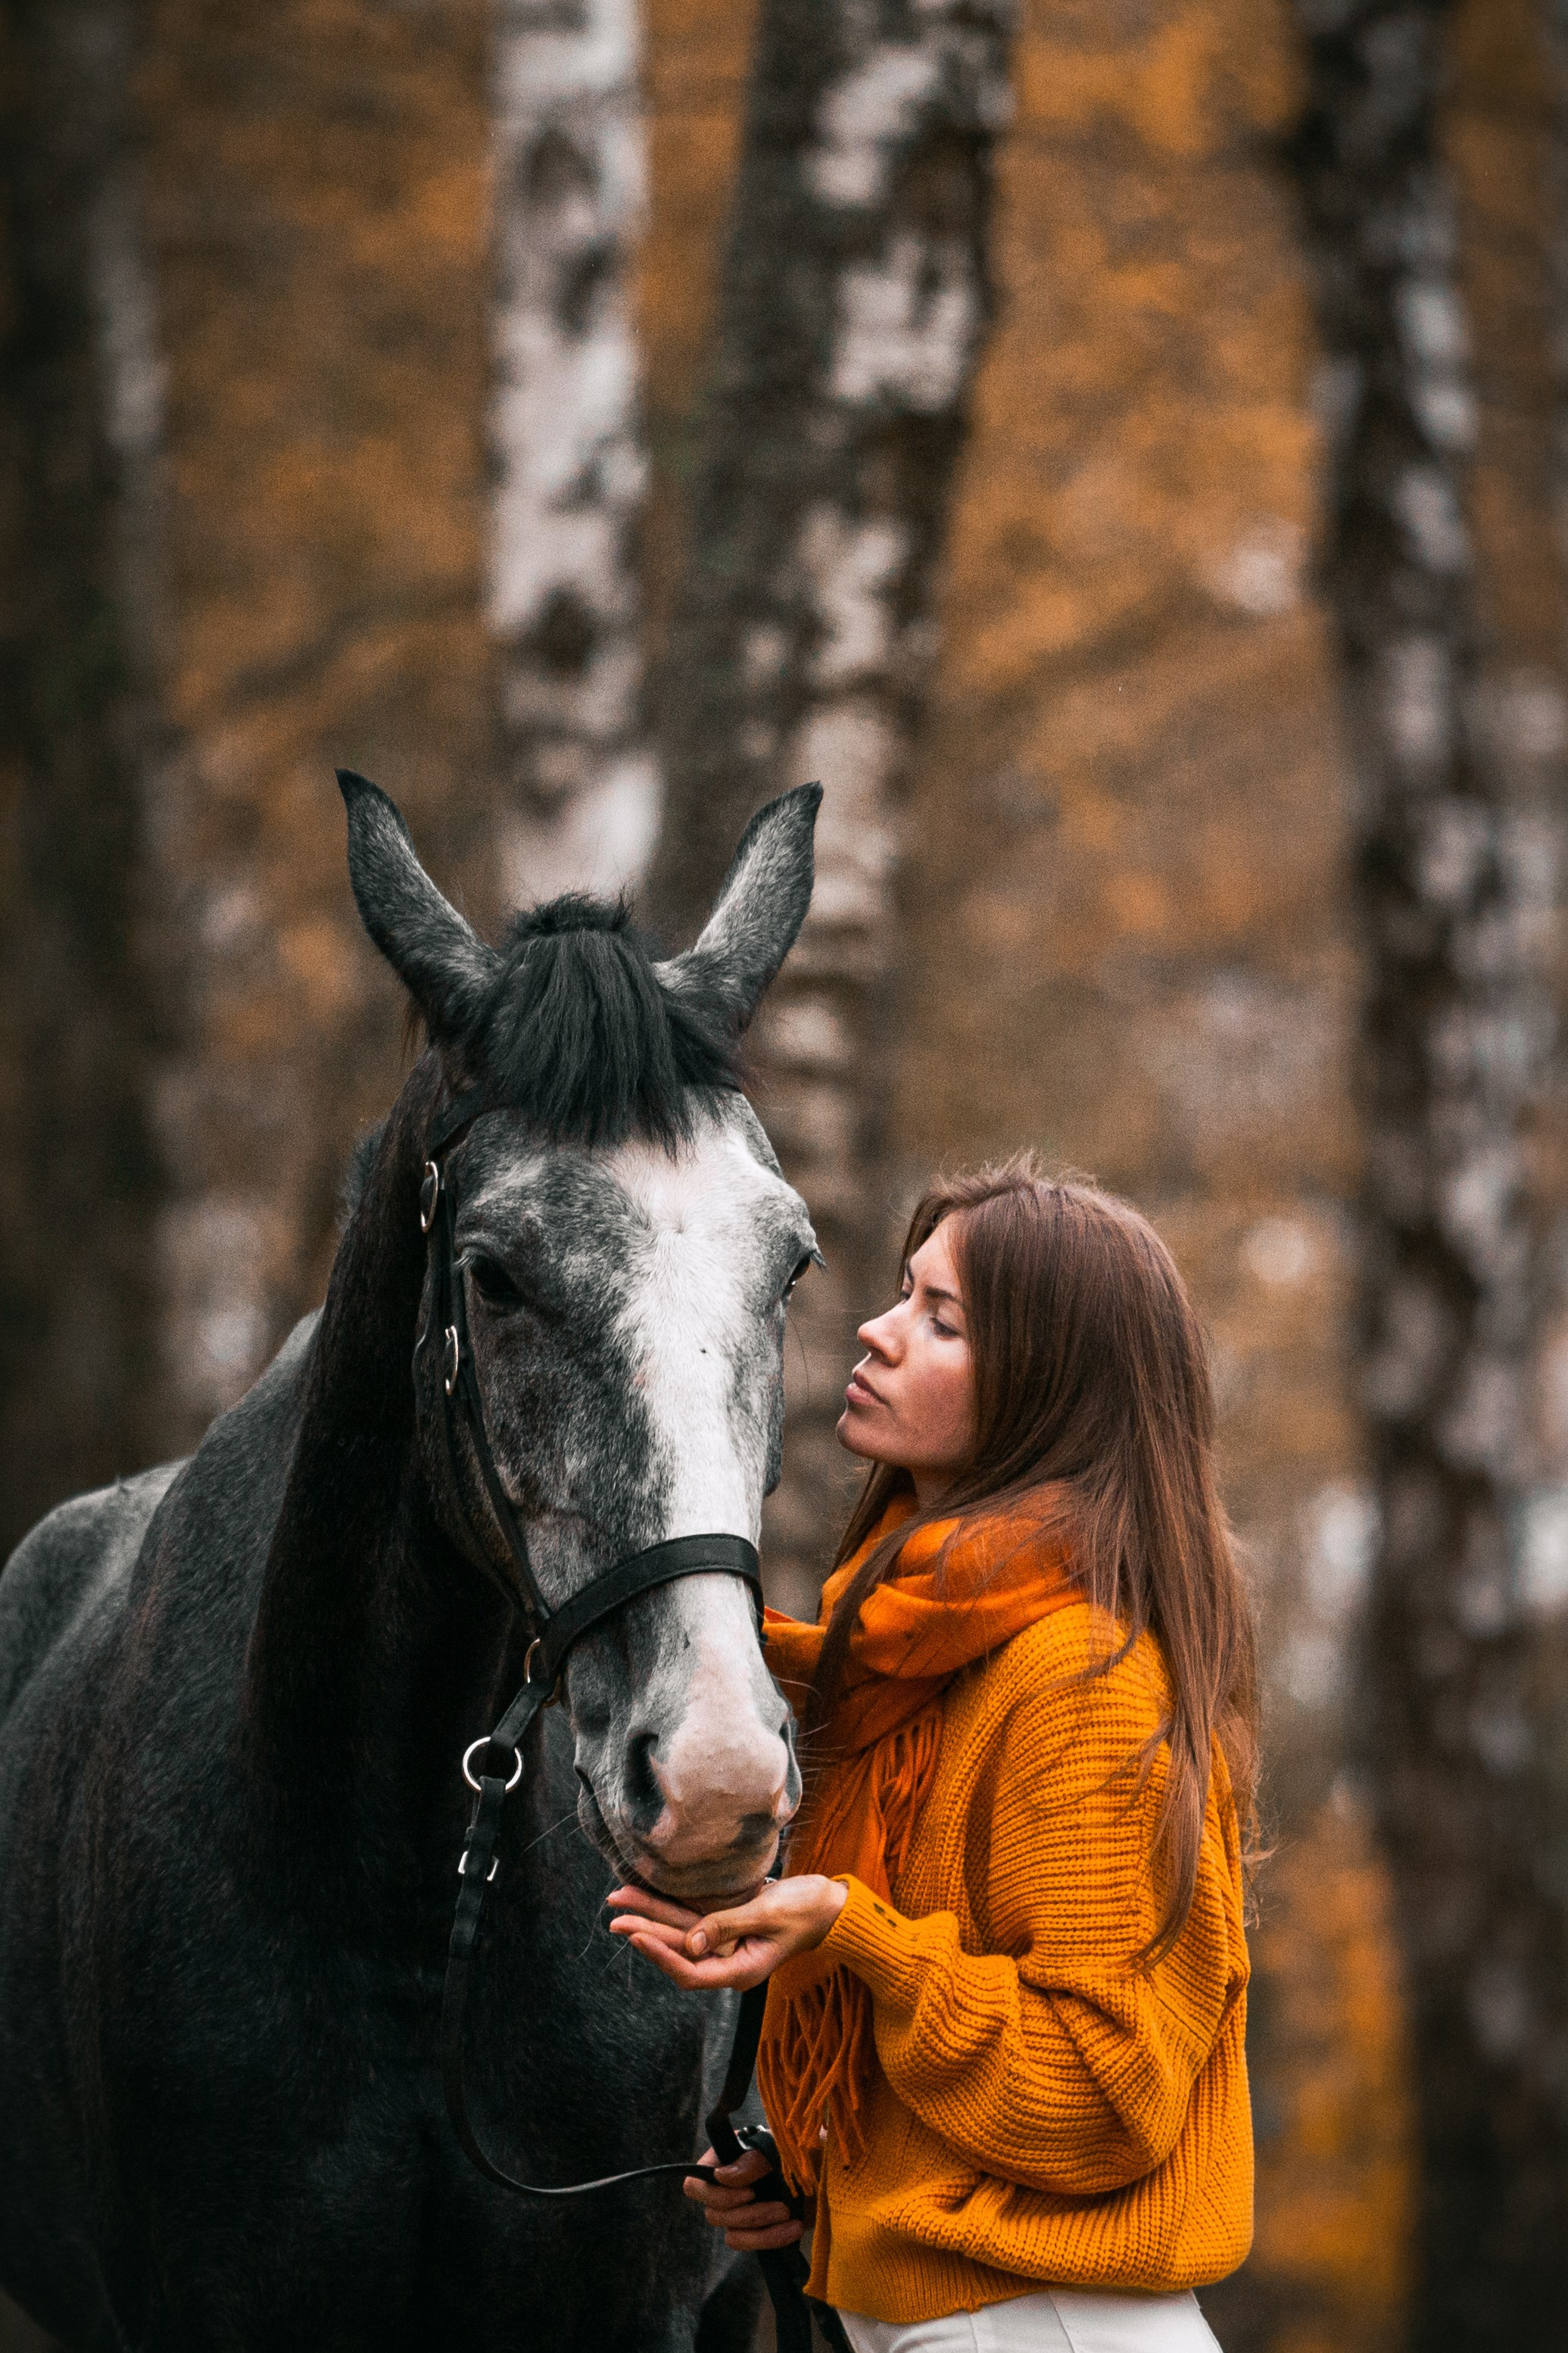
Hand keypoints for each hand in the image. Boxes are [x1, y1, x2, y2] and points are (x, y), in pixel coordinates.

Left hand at [605, 1875, 847, 1989]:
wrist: (830, 1902)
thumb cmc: (807, 1909)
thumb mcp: (768, 1915)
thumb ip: (727, 1926)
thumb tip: (690, 1945)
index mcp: (741, 1970)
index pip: (691, 1971)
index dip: (661, 1955)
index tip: (635, 1935)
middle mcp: (728, 1959)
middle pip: (679, 1948)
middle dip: (645, 1928)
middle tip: (613, 1913)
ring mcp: (726, 1940)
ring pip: (681, 1928)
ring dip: (652, 1912)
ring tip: (619, 1898)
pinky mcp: (727, 1920)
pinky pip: (693, 1913)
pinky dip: (671, 1902)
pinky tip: (649, 1891)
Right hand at [681, 2143, 803, 2251]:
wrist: (835, 2176)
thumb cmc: (808, 2151)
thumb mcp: (784, 2148)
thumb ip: (754, 2159)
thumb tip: (721, 2176)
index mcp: (728, 2158)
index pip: (697, 2181)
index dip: (715, 2194)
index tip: (749, 2192)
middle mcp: (730, 2185)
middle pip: (713, 2213)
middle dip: (748, 2214)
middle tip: (779, 2206)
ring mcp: (743, 2210)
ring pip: (731, 2233)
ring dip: (760, 2229)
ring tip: (789, 2216)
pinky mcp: (759, 2229)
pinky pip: (749, 2244)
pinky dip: (770, 2239)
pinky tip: (794, 2229)